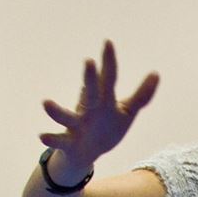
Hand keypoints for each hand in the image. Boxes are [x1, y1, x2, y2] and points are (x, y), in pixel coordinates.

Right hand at [40, 41, 159, 170]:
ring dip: (56, 111)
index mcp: (103, 100)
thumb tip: (156, 73)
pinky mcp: (69, 142)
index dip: (109, 62)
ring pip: (66, 116)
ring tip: (46, 103)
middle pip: (90, 93)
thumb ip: (141, 95)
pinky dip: (51, 139)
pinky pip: (59, 140)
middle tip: (89, 62)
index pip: (109, 79)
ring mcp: (76, 125)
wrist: (87, 153)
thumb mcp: (126, 112)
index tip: (108, 42)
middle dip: (90, 79)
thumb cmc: (107, 128)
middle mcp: (88, 109)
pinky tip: (42, 136)